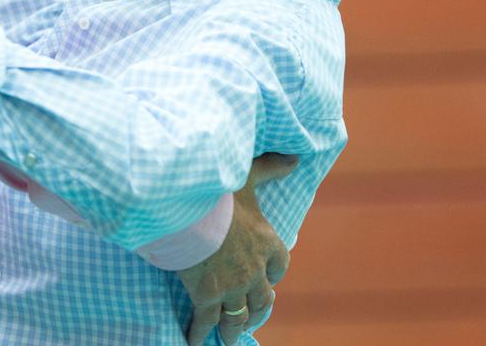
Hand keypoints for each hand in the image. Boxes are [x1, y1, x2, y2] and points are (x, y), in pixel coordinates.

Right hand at [178, 153, 298, 345]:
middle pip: (262, 298)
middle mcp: (255, 270)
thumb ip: (271, 167)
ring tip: (229, 337)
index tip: (269, 277)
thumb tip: (295, 157)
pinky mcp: (208, 296)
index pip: (279, 265)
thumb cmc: (219, 192)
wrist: (191, 211)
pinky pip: (206, 321)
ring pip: (239, 316)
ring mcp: (232, 286)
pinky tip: (195, 341)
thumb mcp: (247, 176)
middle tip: (252, 316)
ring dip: (235, 327)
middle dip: (257, 308)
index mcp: (266, 242)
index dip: (274, 272)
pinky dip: (200, 333)